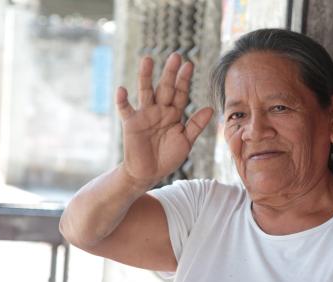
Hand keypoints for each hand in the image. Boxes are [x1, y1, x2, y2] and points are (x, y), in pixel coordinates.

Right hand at [116, 53, 213, 188]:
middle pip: (165, 88)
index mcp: (174, 114)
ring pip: (145, 91)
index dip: (185, 80)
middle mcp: (159, 110)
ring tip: (148, 59)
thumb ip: (196, 125)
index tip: (190, 64)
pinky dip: (122, 100)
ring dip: (146, 76)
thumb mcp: (185, 141)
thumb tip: (210, 108)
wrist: (149, 173)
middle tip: (176, 56)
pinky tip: (122, 89)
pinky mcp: (131, 123)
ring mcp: (145, 115)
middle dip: (170, 73)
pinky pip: (125, 109)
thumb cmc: (167, 157)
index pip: (181, 93)